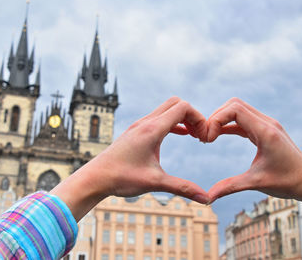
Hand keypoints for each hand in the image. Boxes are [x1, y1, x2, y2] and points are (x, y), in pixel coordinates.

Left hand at [91, 96, 209, 201]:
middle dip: (192, 116)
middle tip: (200, 135)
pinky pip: (158, 118)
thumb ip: (183, 188)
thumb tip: (206, 199)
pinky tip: (180, 134)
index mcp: (152, 130)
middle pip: (176, 103)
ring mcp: (139, 125)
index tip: (204, 137)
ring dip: (182, 118)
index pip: (183, 107)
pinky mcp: (135, 131)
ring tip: (193, 135)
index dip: (199, 118)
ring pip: (166, 109)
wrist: (94, 178)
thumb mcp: (155, 182)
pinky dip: (172, 122)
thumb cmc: (121, 178)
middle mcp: (145, 122)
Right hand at [206, 97, 301, 201]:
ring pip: (238, 108)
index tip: (208, 139)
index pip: (234, 109)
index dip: (216, 120)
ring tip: (209, 136)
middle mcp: (267, 123)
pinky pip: (243, 119)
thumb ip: (230, 187)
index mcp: (265, 131)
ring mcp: (267, 124)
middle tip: (205, 136)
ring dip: (221, 119)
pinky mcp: (265, 129)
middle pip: (234, 104)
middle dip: (215, 117)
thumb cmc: (287, 182)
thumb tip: (208, 198)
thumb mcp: (255, 183)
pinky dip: (228, 124)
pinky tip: (218, 135)